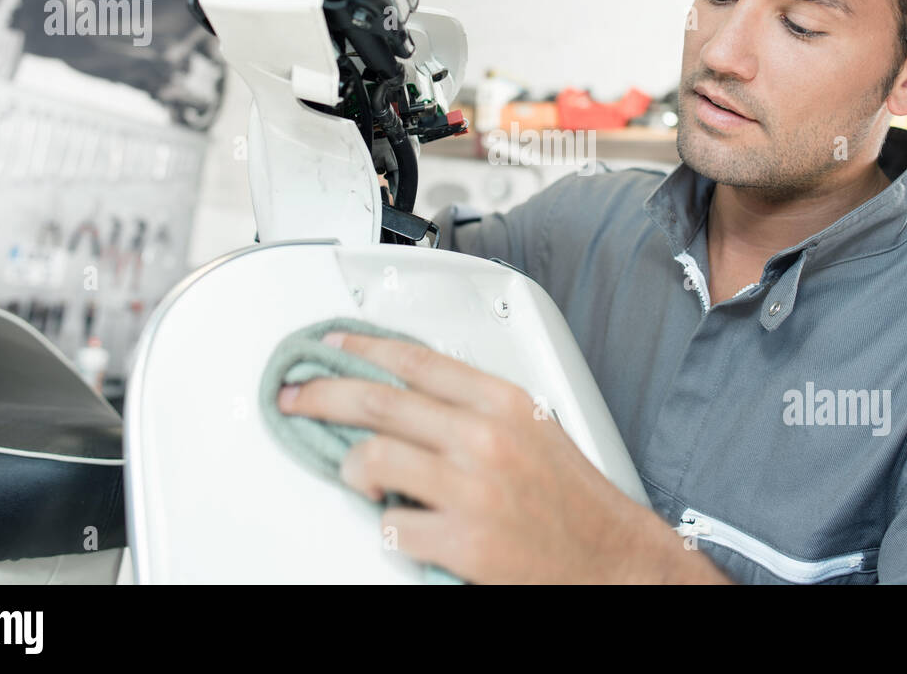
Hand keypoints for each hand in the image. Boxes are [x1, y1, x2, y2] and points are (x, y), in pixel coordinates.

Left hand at [277, 330, 729, 583]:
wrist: (610, 559)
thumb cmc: (571, 499)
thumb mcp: (531, 427)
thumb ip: (474, 405)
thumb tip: (408, 392)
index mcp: (504, 402)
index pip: (414, 360)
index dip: (361, 347)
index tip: (330, 347)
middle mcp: (486, 437)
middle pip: (379, 400)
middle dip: (322, 396)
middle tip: (296, 399)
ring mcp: (472, 488)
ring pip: (374, 457)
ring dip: (353, 468)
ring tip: (359, 476)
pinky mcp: (462, 540)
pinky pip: (391, 525)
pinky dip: (388, 526)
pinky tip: (402, 524)